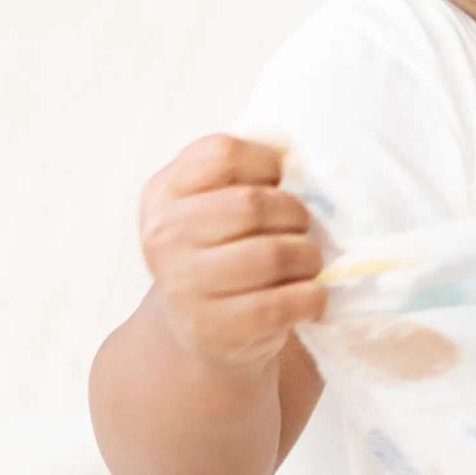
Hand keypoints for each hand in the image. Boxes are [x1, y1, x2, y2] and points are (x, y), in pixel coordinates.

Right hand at [138, 133, 324, 370]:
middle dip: (295, 215)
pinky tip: (309, 294)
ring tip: (306, 263)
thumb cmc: (219, 251)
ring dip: (308, 257)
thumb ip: (241, 170)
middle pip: (254, 204)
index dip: (266, 162)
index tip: (278, 181)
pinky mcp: (217, 328)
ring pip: (274, 254)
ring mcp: (186, 285)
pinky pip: (285, 302)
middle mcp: (165, 237)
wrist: (199, 327)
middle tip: (300, 229)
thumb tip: (288, 147)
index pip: (223, 153)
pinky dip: (312, 296)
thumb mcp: (211, 203)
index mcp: (163, 193)